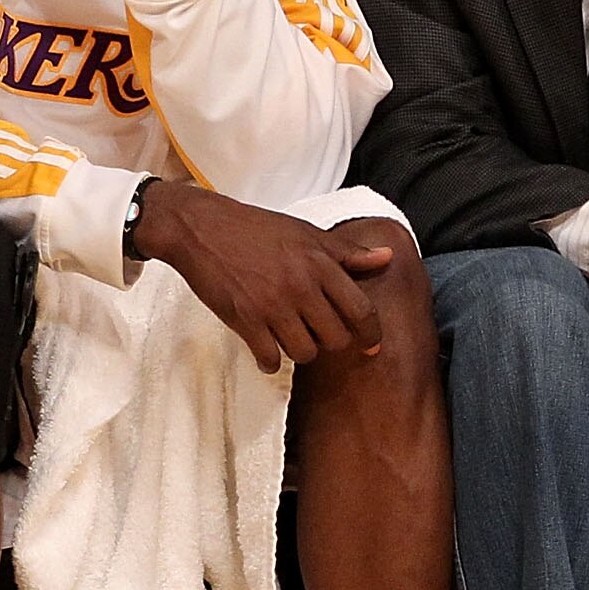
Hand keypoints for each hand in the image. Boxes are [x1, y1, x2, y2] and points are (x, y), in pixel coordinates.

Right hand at [132, 181, 389, 373]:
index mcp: (321, 264)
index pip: (361, 310)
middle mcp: (301, 287)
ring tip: (292, 338)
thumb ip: (348, 253)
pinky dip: (270, 362)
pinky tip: (267, 353)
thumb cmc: (257, 229)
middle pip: (336, 338)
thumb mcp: (307, 233)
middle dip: (332, 342)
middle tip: (319, 334)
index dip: (372, 333)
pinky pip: (269, 358)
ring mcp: (272, 305)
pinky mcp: (244, 319)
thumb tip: (386, 257)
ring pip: (305, 352)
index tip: (372, 345)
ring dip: (301, 351)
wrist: (202, 228)